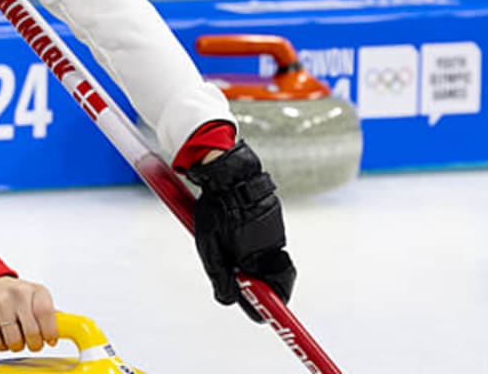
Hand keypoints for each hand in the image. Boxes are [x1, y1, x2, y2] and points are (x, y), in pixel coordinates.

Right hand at [0, 277, 57, 352]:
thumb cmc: (15, 297)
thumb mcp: (36, 299)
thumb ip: (50, 315)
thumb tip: (68, 329)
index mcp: (36, 290)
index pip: (46, 313)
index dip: (50, 332)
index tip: (49, 339)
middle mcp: (17, 292)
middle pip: (32, 331)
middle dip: (34, 343)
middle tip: (32, 342)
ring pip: (14, 340)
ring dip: (17, 345)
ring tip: (15, 336)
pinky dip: (1, 345)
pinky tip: (2, 334)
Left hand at [186, 142, 296, 322]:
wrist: (229, 171)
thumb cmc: (216, 210)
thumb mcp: (210, 248)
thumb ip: (220, 277)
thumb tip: (229, 299)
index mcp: (260, 257)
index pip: (277, 293)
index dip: (269, 307)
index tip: (264, 317)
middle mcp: (273, 245)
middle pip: (273, 277)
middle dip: (259, 284)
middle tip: (242, 285)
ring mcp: (275, 229)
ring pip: (265, 257)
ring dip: (250, 260)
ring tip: (226, 246)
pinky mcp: (273, 215)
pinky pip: (264, 238)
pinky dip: (250, 241)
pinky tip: (232, 228)